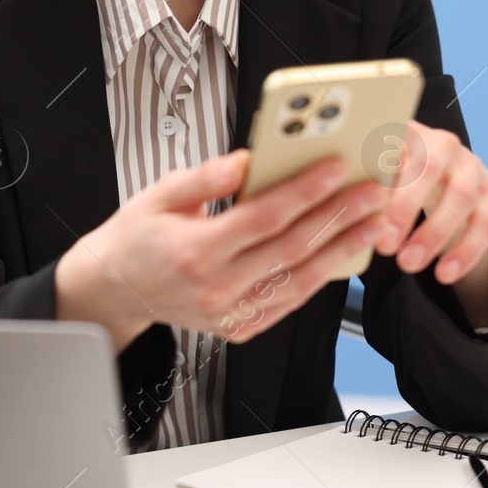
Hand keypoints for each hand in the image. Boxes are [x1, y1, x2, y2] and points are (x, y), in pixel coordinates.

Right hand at [54, 148, 389, 347]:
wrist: (116, 289)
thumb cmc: (138, 237)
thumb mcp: (161, 193)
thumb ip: (206, 177)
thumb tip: (248, 160)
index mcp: (195, 250)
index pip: (263, 217)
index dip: (303, 192)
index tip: (334, 168)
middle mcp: (216, 288)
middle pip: (291, 249)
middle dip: (338, 216)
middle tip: (370, 191)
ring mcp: (230, 313)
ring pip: (298, 280)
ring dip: (341, 250)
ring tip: (371, 222)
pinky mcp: (239, 327)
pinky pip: (288, 302)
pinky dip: (318, 278)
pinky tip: (340, 254)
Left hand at [374, 120, 487, 323]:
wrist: (448, 193)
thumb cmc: (399, 188)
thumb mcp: (380, 182)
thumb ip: (362, 188)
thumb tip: (333, 210)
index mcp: (408, 133)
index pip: (394, 141)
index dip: (380, 169)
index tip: (362, 200)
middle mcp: (443, 143)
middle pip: (430, 167)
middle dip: (406, 207)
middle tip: (385, 245)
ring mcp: (472, 166)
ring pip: (461, 197)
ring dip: (434, 234)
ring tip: (408, 265)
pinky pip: (485, 222)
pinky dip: (465, 252)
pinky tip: (444, 274)